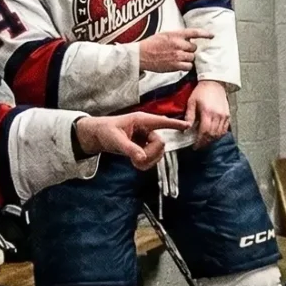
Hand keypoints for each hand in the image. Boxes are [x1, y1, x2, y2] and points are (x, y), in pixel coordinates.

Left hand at [73, 112, 188, 168]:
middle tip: (136, 159)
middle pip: (160, 144)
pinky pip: (152, 158)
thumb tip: (142, 158)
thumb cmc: (105, 131)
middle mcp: (147, 129)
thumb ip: (130, 148)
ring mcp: (146, 139)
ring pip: (158, 153)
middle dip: (151, 154)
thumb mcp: (115, 139)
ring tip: (134, 162)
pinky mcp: (144, 147)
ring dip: (148, 161)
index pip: (161, 122)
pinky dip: (145, 164)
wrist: (97, 136)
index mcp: (141, 121)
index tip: (188, 125)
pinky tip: (136, 163)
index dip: (175, 124)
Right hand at [137, 28, 211, 72]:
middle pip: (194, 48)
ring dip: (188, 58)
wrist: (141, 55)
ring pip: (192, 58)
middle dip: (190, 50)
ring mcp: (178, 55)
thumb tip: (189, 39)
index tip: (212, 36)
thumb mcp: (165, 34)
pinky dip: (186, 66)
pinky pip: (188, 67)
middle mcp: (178, 44)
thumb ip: (178, 36)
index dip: (205, 34)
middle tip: (181, 51)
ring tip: (178, 58)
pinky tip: (178, 64)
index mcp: (176, 34)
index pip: (194, 32)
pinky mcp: (175, 65)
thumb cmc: (152, 44)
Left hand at [186, 80, 232, 145]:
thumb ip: (189, 116)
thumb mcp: (191, 102)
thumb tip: (186, 129)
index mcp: (207, 113)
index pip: (204, 132)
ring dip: (212, 140)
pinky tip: (213, 136)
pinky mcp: (228, 115)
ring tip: (205, 141)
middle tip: (199, 146)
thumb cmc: (201, 91)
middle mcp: (217, 116)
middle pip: (212, 135)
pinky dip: (219, 135)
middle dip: (205, 142)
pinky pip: (225, 129)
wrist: (214, 83)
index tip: (195, 146)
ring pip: (219, 134)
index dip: (199, 141)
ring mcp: (224, 116)